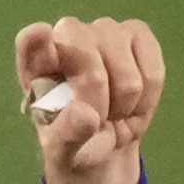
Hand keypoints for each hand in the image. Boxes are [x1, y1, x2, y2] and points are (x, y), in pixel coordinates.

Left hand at [18, 16, 164, 183]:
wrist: (109, 144)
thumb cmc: (76, 142)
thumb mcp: (63, 152)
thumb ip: (66, 136)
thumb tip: (85, 114)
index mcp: (36, 65)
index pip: (30, 43)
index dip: (36, 40)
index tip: (41, 37)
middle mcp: (68, 36)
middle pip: (82, 49)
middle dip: (95, 95)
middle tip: (96, 119)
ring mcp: (104, 30)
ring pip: (124, 72)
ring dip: (124, 104)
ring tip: (114, 113)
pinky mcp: (137, 34)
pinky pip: (152, 72)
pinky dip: (147, 99)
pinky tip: (134, 103)